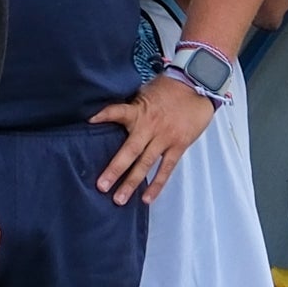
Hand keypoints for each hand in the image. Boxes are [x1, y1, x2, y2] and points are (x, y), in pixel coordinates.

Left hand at [88, 74, 215, 206]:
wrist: (197, 86)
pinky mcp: (178, 146)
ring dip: (132, 182)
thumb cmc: (168, 89)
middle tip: (101, 186)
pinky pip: (166, 169)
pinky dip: (157, 184)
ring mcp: (165, 138)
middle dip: (115, 169)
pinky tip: (146, 198)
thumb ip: (132, 106)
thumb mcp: (145, 91)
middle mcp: (150, 126)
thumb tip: (112, 117)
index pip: (118, 111)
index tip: (89, 121)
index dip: (104, 115)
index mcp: (139, 110)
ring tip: (119, 200)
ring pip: (145, 164)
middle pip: (130, 150)